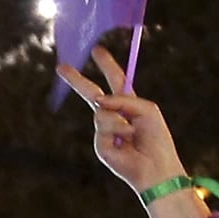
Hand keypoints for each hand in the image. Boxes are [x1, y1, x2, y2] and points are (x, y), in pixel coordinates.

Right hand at [55, 45, 186, 200]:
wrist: (157, 167)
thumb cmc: (156, 139)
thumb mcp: (146, 110)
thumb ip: (123, 99)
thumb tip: (97, 101)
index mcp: (127, 106)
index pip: (115, 81)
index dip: (107, 65)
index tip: (97, 50)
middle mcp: (113, 116)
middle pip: (91, 94)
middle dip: (77, 80)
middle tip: (61, 67)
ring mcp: (104, 132)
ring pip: (100, 112)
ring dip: (118, 120)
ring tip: (132, 133)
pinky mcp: (100, 146)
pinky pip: (103, 127)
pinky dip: (117, 131)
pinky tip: (126, 143)